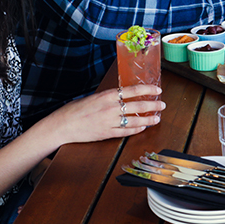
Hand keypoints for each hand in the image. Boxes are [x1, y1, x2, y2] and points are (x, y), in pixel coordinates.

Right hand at [43, 85, 164, 145]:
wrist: (62, 125)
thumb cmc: (75, 109)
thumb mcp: (94, 97)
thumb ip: (109, 97)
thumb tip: (124, 95)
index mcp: (106, 96)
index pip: (133, 90)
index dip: (148, 89)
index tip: (158, 89)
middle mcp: (110, 108)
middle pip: (137, 106)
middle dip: (152, 105)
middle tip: (162, 104)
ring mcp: (109, 122)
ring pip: (134, 121)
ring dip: (148, 119)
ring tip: (157, 118)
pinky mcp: (106, 134)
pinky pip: (125, 132)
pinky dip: (136, 130)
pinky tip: (143, 127)